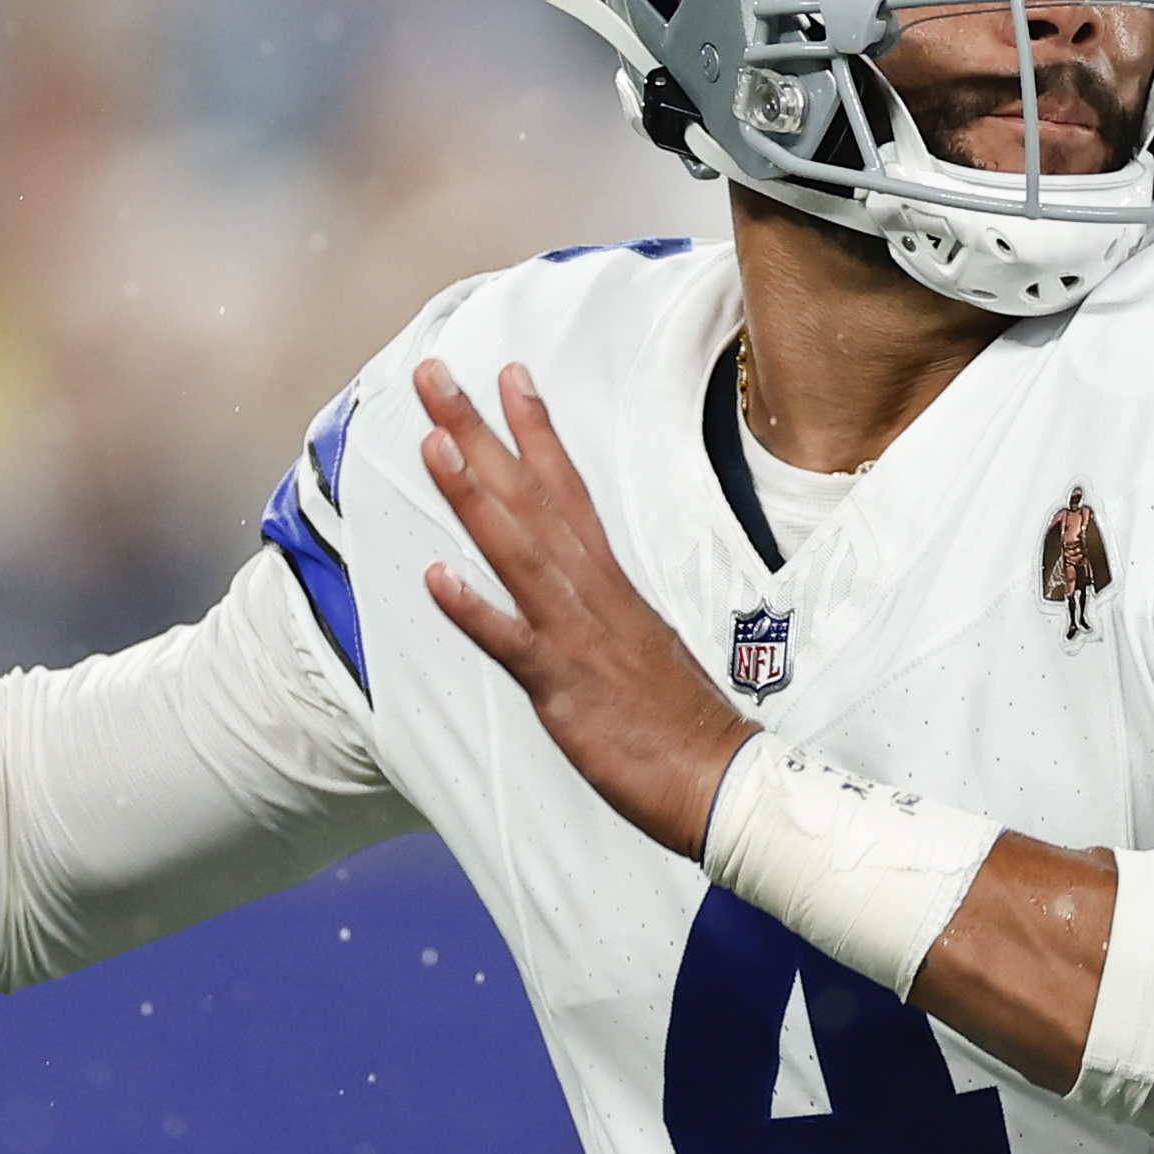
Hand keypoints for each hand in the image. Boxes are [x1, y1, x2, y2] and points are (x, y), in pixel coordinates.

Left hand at [416, 358, 752, 856]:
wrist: (719, 781)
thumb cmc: (678, 722)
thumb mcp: (637, 645)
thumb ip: (599, 609)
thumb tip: (571, 587)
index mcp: (610, 584)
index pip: (568, 489)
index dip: (536, 430)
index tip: (509, 373)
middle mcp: (592, 595)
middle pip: (532, 498)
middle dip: (481, 433)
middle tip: (434, 375)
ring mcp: (578, 637)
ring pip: (519, 552)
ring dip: (475, 495)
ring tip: (433, 442)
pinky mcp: (565, 688)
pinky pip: (514, 644)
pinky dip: (475, 611)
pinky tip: (437, 578)